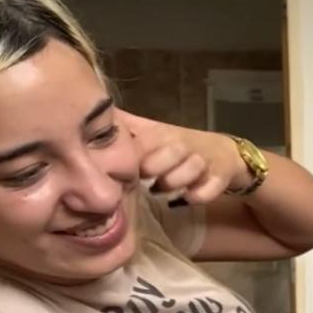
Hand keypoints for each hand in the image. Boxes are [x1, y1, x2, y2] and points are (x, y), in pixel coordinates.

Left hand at [118, 110, 249, 203]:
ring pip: (192, 169)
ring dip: (175, 182)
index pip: (143, 142)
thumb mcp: (152, 133)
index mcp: (163, 134)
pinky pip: (208, 191)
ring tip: (161, 189)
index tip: (121, 168)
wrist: (222, 153)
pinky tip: (187, 197)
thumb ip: (125, 127)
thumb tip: (90, 115)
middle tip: (145, 179)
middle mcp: (184, 145)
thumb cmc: (177, 146)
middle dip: (155, 168)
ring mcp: (204, 162)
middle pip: (171, 152)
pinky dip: (197, 196)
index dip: (130, 157)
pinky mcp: (220, 179)